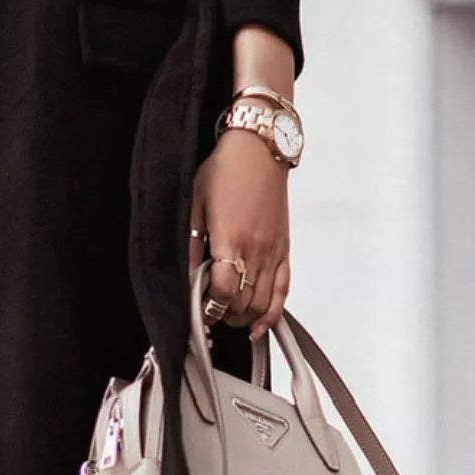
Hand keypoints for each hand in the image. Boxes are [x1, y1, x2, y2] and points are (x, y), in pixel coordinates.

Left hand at [189, 129, 289, 342]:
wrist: (259, 149)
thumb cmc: (226, 170)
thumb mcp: (195, 202)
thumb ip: (193, 243)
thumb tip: (190, 274)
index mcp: (231, 238)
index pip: (224, 291)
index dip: (210, 308)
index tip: (199, 310)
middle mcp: (256, 249)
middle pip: (244, 303)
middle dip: (225, 316)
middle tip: (210, 313)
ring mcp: (273, 251)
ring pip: (264, 303)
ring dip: (245, 318)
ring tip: (229, 317)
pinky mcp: (284, 249)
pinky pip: (283, 290)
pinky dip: (273, 313)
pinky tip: (260, 325)